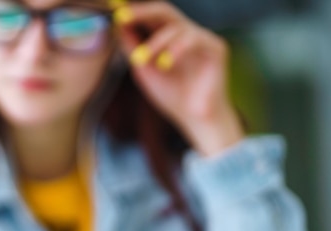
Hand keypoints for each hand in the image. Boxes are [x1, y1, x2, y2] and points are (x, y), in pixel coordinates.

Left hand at [113, 1, 243, 155]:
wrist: (194, 119)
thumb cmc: (171, 96)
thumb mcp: (143, 69)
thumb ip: (132, 47)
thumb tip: (118, 24)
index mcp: (168, 38)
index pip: (150, 16)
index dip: (134, 12)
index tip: (114, 14)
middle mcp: (185, 33)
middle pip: (164, 11)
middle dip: (141, 12)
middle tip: (122, 16)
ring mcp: (201, 38)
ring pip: (176, 26)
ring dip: (155, 42)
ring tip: (141, 59)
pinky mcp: (216, 48)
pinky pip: (194, 39)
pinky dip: (177, 49)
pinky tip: (166, 64)